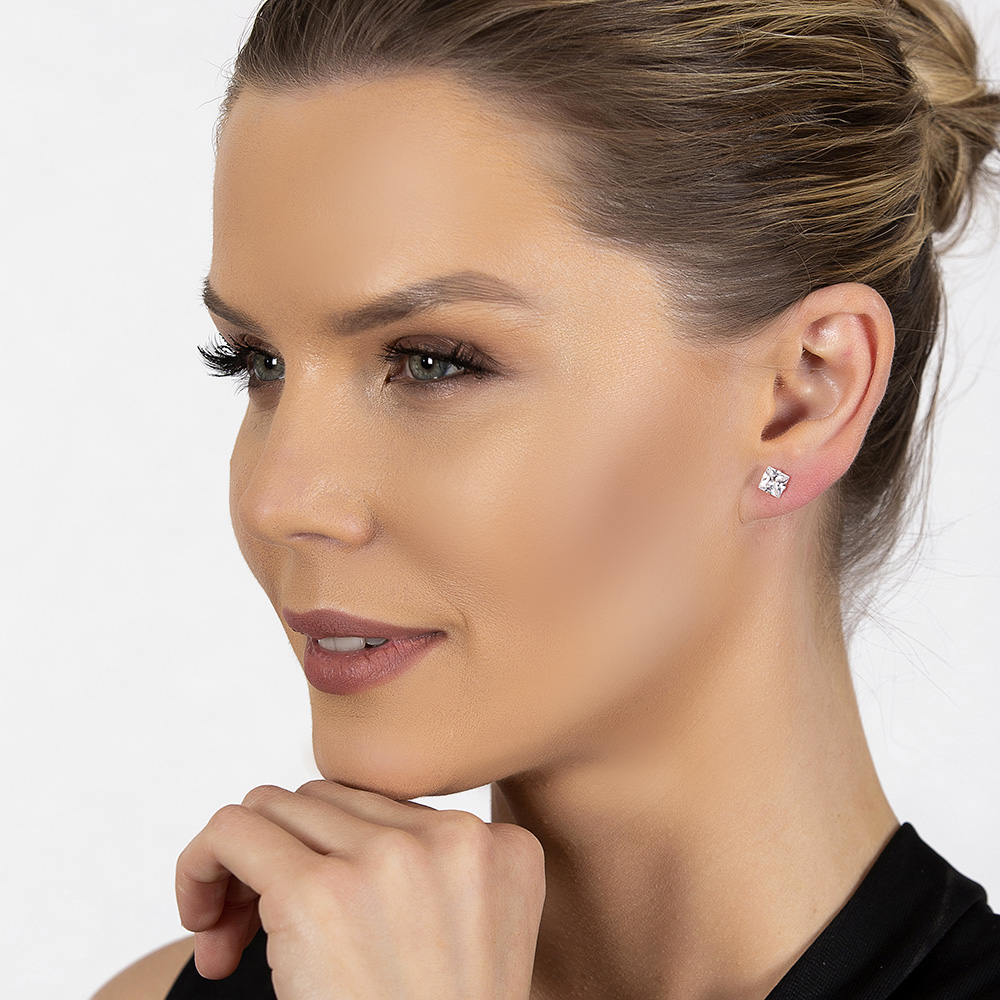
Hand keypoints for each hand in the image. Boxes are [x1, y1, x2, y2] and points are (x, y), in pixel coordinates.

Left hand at [175, 780, 546, 998]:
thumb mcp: (463, 945)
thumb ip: (427, 877)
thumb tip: (332, 834)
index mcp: (500, 850)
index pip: (384, 810)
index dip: (332, 856)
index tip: (309, 925)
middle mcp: (455, 840)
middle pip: (326, 801)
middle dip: (281, 857)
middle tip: (252, 939)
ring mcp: (392, 860)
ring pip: (275, 808)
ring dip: (240, 868)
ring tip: (229, 943)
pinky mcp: (320, 891)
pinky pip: (231, 830)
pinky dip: (200, 864)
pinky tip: (202, 924)